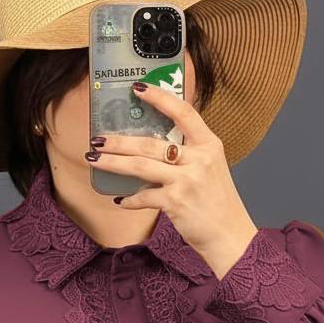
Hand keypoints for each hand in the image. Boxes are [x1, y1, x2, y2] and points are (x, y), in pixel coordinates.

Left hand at [85, 80, 259, 279]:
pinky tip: (120, 200)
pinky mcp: (175, 201)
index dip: (159, 97)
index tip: (137, 88)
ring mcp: (186, 180)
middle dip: (119, 141)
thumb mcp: (211, 168)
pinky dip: (130, 199)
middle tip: (98, 139)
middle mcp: (199, 158)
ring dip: (113, 162)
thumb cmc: (217, 202)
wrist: (229, 234)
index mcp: (209, 145)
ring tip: (95, 159)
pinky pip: (144, 196)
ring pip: (140, 165)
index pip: (183, 112)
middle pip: (150, 143)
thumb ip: (190, 153)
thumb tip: (155, 145)